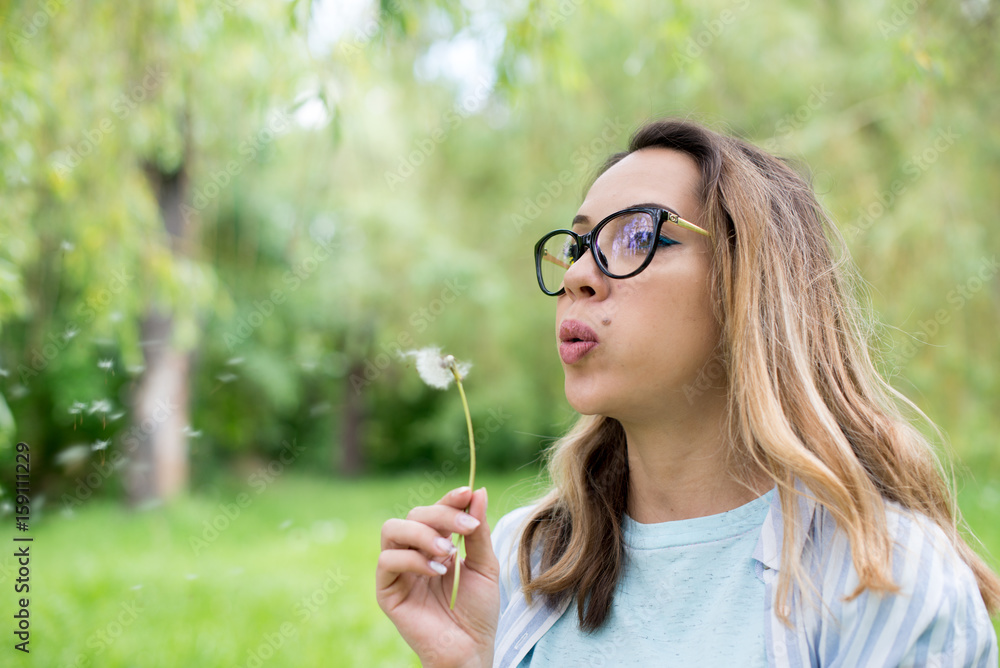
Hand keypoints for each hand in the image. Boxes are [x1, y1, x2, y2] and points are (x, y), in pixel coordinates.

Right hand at [377, 486, 498, 667]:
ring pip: (392, 529)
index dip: (448, 499)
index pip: (434, 512)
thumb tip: (478, 492)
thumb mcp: (484, 565)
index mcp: (435, 546)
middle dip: (441, 516)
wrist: (472, 649)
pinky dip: (413, 560)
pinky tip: (437, 571)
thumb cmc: (478, 612)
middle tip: (467, 529)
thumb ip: (478, 531)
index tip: (467, 493)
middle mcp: (413, 554)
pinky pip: (387, 561)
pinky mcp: (387, 592)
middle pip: (414, 515)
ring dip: (423, 534)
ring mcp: (398, 572)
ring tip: (449, 552)